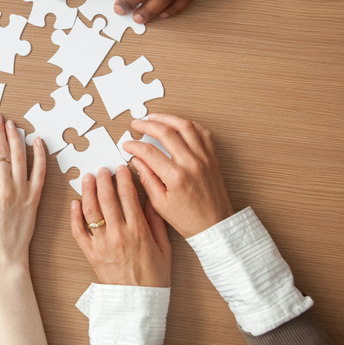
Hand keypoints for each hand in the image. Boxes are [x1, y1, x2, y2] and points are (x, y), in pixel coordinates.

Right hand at [0, 114, 45, 268]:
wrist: (3, 252)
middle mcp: (3, 186)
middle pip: (1, 151)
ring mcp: (21, 190)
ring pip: (20, 156)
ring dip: (16, 137)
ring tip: (12, 125)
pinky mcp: (35, 196)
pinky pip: (40, 171)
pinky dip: (40, 154)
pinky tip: (37, 141)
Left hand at [70, 166, 170, 286]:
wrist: (138, 304)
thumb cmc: (154, 278)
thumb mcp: (164, 248)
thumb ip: (156, 222)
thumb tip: (150, 199)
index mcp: (138, 230)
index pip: (128, 195)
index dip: (123, 177)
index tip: (122, 168)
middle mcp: (118, 234)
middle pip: (107, 198)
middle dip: (103, 179)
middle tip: (102, 169)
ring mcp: (102, 244)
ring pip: (90, 210)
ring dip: (87, 191)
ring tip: (87, 178)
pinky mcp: (90, 254)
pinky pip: (78, 231)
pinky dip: (74, 215)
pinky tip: (74, 203)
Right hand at [124, 114, 234, 237]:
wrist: (216, 226)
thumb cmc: (189, 219)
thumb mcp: (160, 204)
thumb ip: (147, 178)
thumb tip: (137, 160)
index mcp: (176, 177)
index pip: (149, 152)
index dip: (134, 145)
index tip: (127, 145)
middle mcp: (192, 163)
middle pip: (166, 133)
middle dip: (147, 125)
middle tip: (136, 124)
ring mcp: (204, 158)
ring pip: (185, 126)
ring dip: (167, 118)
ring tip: (154, 118)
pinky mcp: (212, 157)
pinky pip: (202, 132)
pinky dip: (188, 125)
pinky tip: (177, 125)